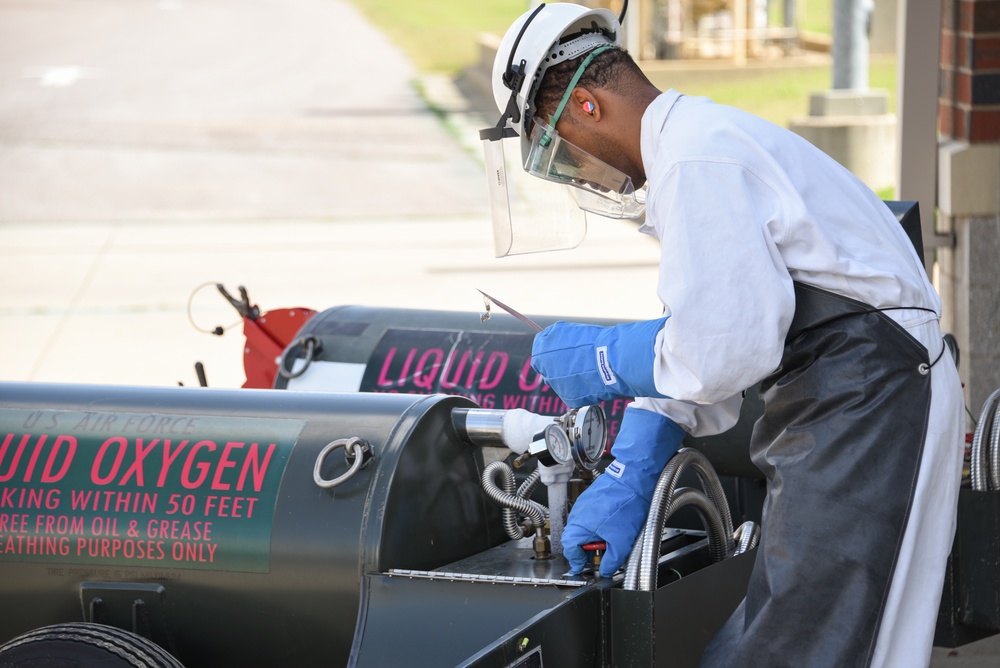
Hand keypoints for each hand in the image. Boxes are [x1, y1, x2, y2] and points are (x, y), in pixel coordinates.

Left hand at [531, 318, 667, 407]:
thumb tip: (553, 340)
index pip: (539, 355)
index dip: (550, 354)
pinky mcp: (570, 398)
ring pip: (562, 383)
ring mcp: (557, 386)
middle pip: (549, 371)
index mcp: (542, 353)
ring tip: (589, 370)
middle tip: (577, 362)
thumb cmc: (592, 342)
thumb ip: (556, 339)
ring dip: (571, 378)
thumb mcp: (568, 331)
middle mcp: (546, 371)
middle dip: (560, 367)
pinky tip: (592, 380)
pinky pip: (573, 393)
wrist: (608, 359)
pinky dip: (581, 388)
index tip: (560, 353)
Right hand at [561, 406, 684, 576]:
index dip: (578, 561)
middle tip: (603, 554)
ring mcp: (585, 502)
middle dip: (589, 549)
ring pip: (585, 526)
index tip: (585, 567)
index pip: (570, 549)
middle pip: (576, 538)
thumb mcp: (621, 542)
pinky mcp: (594, 496)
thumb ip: (612, 561)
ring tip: (612, 538)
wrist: (636, 479)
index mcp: (578, 525)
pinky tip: (615, 523)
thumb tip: (607, 570)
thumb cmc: (627, 504)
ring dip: (596, 535)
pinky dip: (600, 523)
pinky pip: (592, 515)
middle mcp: (577, 513)